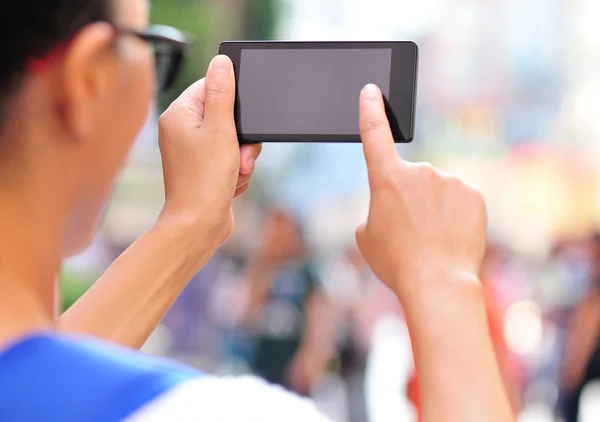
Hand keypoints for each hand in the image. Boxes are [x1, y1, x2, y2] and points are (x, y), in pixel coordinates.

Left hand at [156, 55, 261, 250]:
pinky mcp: (204, 170)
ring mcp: (193, 152)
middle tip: (240, 155)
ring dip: (242, 158)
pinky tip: (231, 185)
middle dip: (242, 139)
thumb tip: (221, 62)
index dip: (233, 104)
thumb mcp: (221, 129)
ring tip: (235, 173)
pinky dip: (236, 172)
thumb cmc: (205, 180)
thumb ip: (222, 93)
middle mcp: (182, 131)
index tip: (240, 122)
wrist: (199, 225)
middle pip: (226, 116)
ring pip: (233, 141)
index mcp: (179, 115)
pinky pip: (230, 160)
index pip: (211, 88)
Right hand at [355, 84, 486, 304]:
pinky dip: (454, 214)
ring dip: (433, 208)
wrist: (438, 283)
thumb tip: (389, 207)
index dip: (371, 110)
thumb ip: (374, 212)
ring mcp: (450, 181)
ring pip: (437, 190)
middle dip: (409, 198)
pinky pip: (459, 199)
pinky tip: (451, 236)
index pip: (374, 134)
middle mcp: (420, 171)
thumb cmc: (396, 263)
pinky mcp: (474, 194)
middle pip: (410, 179)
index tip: (372, 90)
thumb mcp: (366, 237)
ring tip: (431, 239)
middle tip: (409, 231)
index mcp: (387, 178)